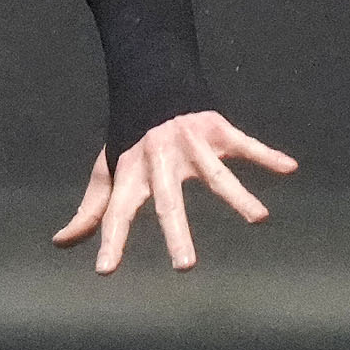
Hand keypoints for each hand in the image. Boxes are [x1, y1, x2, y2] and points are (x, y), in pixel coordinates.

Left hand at [56, 110, 299, 274]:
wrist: (152, 80)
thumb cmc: (129, 136)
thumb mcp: (107, 170)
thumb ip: (91, 210)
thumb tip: (61, 243)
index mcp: (131, 173)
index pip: (117, 212)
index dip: (110, 239)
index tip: (105, 270)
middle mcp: (159, 160)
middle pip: (169, 201)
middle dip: (176, 232)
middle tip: (186, 266)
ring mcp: (189, 144)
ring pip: (215, 173)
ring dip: (238, 195)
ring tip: (261, 218)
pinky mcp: (215, 129)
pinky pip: (245, 143)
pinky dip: (267, 155)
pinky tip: (288, 168)